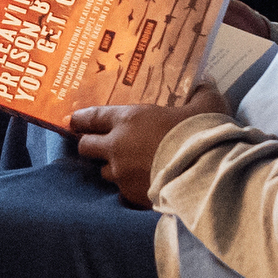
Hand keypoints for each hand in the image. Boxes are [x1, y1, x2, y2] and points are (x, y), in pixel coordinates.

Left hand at [69, 83, 225, 209]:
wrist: (205, 175)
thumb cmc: (200, 134)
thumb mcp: (207, 106)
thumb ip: (202, 92)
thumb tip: (205, 81)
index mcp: (129, 120)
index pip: (92, 117)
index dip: (79, 119)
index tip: (71, 121)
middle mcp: (117, 147)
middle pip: (87, 147)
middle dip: (89, 145)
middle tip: (96, 144)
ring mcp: (122, 174)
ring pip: (104, 171)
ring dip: (112, 168)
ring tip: (127, 167)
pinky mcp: (132, 196)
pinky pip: (123, 192)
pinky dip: (130, 187)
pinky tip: (143, 185)